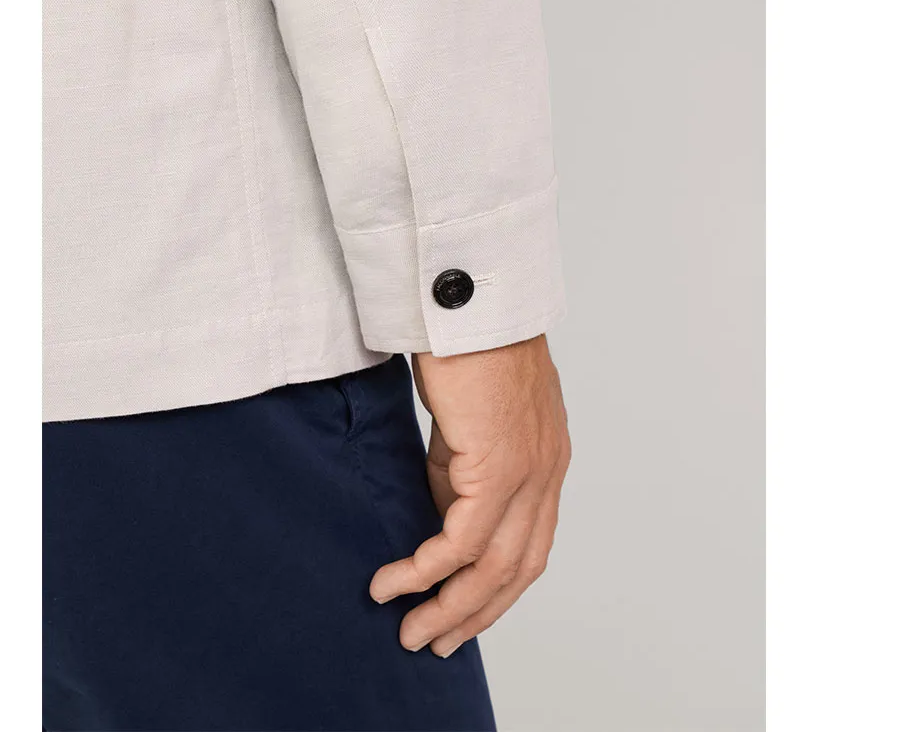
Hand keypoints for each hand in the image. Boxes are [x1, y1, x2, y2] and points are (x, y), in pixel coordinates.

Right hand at [369, 334, 570, 656]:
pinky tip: (394, 584)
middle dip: (476, 614)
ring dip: (451, 607)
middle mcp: (547, 473)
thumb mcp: (467, 422)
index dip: (496, 588)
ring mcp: (530, 471)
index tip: (462, 613)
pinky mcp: (498, 465)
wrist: (469, 300)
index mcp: (546, 461)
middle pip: (518, 569)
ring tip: (412, 631)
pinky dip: (426, 570)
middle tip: (436, 641)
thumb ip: (461, 470)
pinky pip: (461, 540)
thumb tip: (440, 514)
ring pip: (494, 567)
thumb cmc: (465, 345)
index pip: (530, 545)